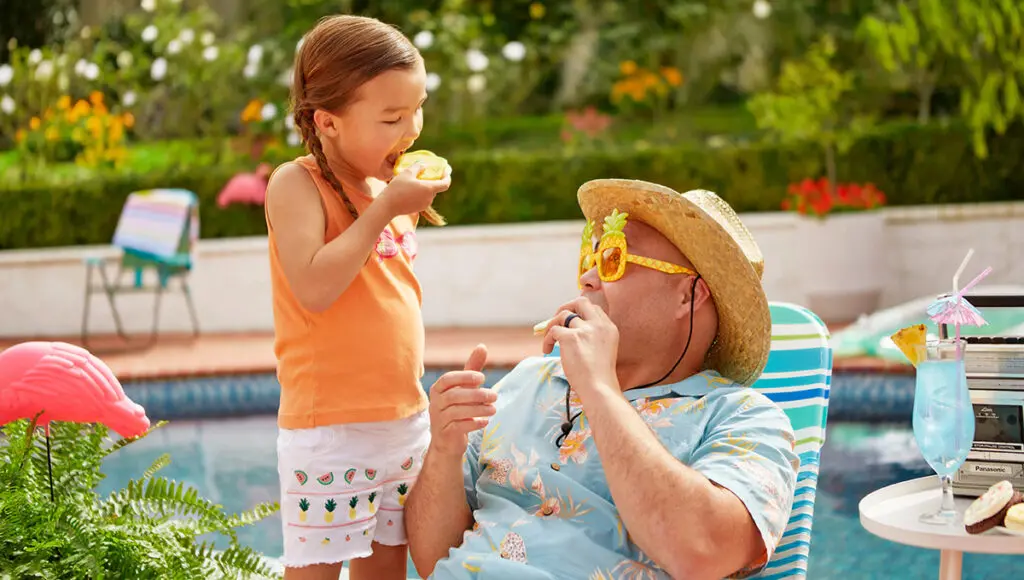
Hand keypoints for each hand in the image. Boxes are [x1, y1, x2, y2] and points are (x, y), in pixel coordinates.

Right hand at [380, 162, 451, 217]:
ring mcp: (424, 205)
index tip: (445, 171)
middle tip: (425, 172)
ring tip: (415, 180)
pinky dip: (420, 193)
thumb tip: (424, 165)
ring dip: (425, 186)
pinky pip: (422, 198)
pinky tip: (410, 189)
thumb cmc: (397, 188)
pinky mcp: (418, 209)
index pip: (445, 184)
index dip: (447, 177)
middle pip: (436, 188)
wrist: (387, 206)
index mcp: (429, 189)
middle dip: (432, 180)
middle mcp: (429, 198)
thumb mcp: (407, 173)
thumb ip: (418, 167)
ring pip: (428, 193)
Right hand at [427, 344, 496, 458]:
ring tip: (494, 409)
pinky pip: (459, 427)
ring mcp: (438, 419)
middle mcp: (435, 403)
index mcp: (438, 389)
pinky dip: (473, 423)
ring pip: (457, 412)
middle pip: (454, 396)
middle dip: (476, 395)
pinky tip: (485, 422)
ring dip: (478, 410)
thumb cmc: (457, 409)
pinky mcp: (445, 434)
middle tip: (494, 396)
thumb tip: (482, 346)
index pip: (447, 379)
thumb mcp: (464, 388)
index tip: (482, 378)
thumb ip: (472, 368)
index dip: (464, 376)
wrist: (448, 441)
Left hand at [541, 297, 619, 394]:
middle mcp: (598, 325)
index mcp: (609, 328)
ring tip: (550, 340)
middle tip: (557, 320)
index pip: (594, 308)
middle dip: (566, 307)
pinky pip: (553, 330)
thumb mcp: (604, 350)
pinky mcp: (570, 337)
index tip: (571, 322)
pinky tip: (547, 350)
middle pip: (581, 302)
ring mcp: (584, 330)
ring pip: (563, 315)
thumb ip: (593, 337)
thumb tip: (569, 330)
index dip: (580, 312)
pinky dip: (547, 340)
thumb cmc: (599, 377)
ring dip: (552, 325)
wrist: (599, 388)